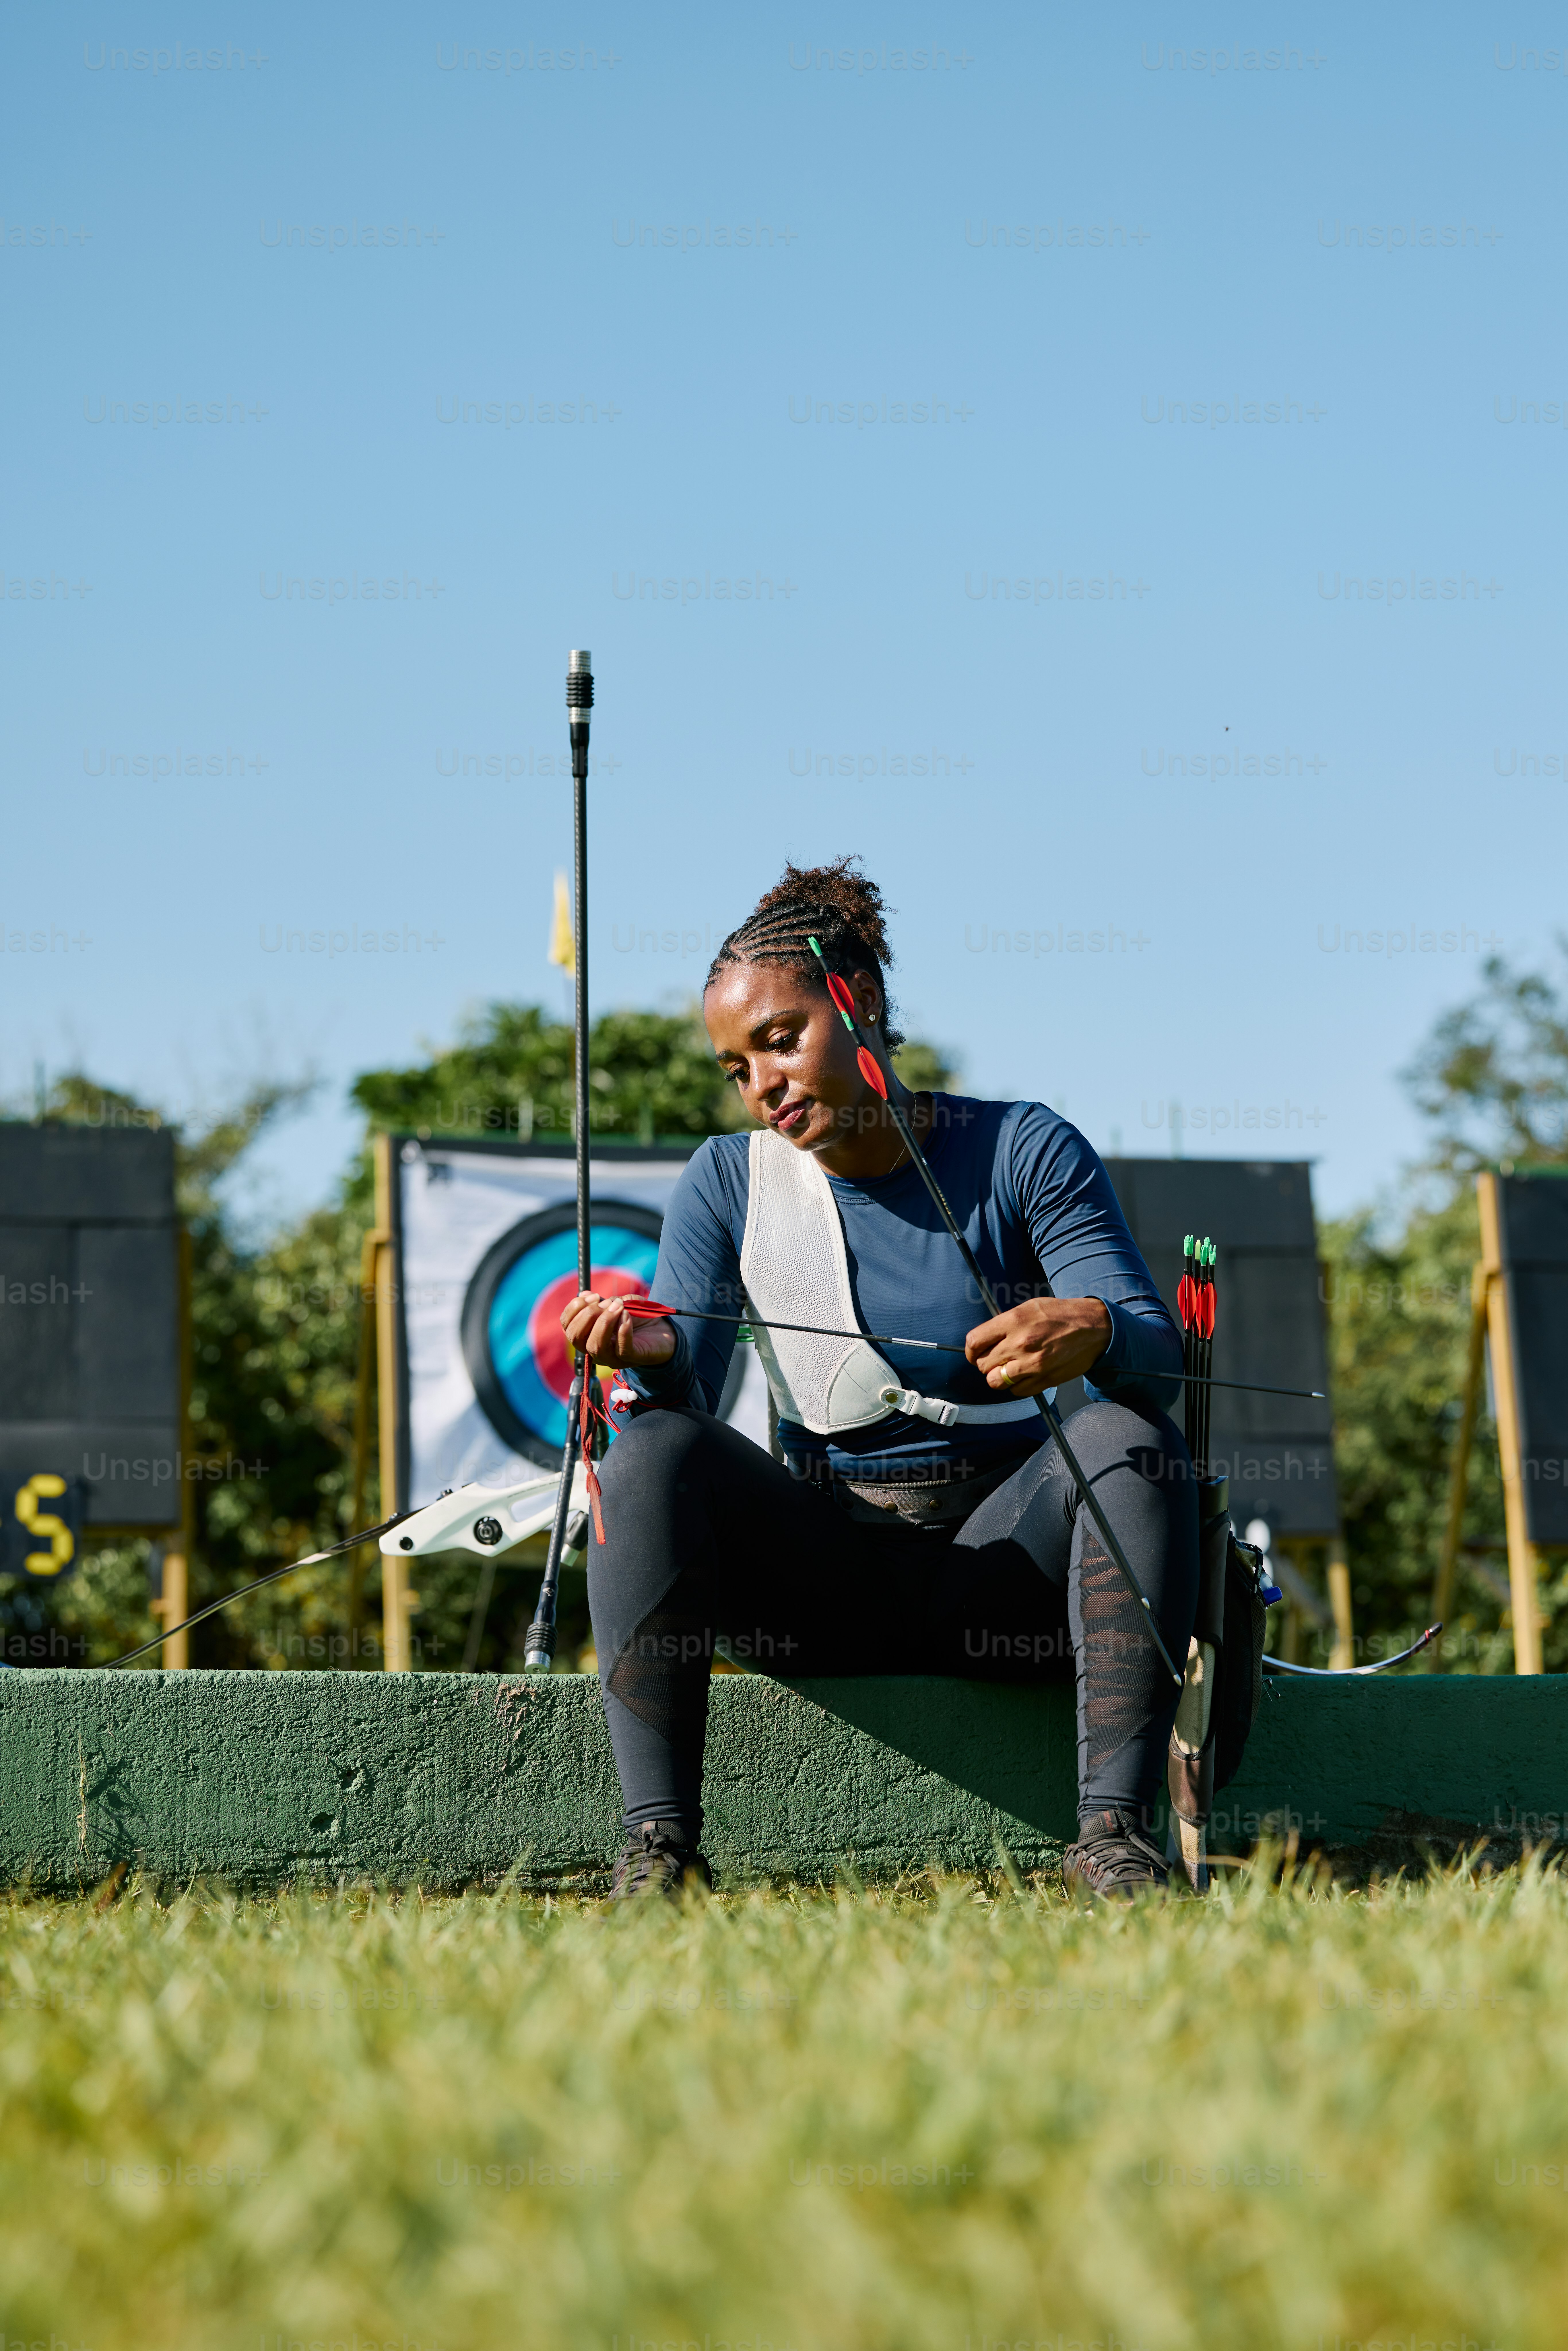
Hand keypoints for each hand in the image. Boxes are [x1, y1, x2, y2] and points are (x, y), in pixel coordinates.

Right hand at [558, 1291, 675, 1372]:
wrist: (664, 1330)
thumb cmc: (637, 1317)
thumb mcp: (618, 1303)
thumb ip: (602, 1301)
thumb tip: (583, 1295)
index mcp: (588, 1336)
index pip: (568, 1327)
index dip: (573, 1309)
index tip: (591, 1295)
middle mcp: (596, 1350)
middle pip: (576, 1338)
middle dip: (587, 1315)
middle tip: (605, 1302)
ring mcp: (613, 1357)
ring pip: (596, 1346)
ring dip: (605, 1321)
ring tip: (619, 1306)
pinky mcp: (632, 1358)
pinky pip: (622, 1348)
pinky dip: (623, 1330)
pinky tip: (628, 1315)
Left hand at [965, 1296, 1111, 1396]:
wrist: (1094, 1328)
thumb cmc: (1061, 1315)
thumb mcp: (1028, 1308)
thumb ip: (1004, 1324)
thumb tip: (986, 1339)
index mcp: (1013, 1322)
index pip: (974, 1342)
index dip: (970, 1350)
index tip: (974, 1352)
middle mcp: (1020, 1344)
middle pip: (982, 1365)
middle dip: (985, 1363)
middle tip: (995, 1359)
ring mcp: (1032, 1364)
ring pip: (996, 1382)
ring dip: (998, 1377)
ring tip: (1008, 1369)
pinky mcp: (1044, 1380)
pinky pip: (1017, 1391)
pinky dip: (1017, 1386)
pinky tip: (1024, 1374)